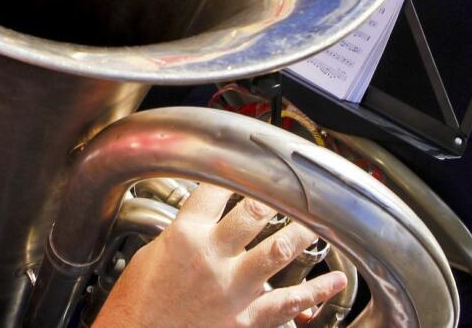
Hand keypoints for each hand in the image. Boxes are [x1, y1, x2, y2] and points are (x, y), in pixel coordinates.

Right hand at [93, 184, 347, 327]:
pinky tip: (334, 281)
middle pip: (255, 212)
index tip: (243, 160)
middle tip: (296, 183)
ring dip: (304, 232)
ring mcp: (234, 290)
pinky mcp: (247, 319)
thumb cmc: (137, 305)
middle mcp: (213, 259)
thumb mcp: (151, 255)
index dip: (230, 169)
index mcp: (185, 237)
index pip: (215, 189)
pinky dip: (317, 291)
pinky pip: (289, 302)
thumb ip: (184, 234)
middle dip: (278, 194)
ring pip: (280, 251)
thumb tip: (203, 222)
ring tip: (323, 219)